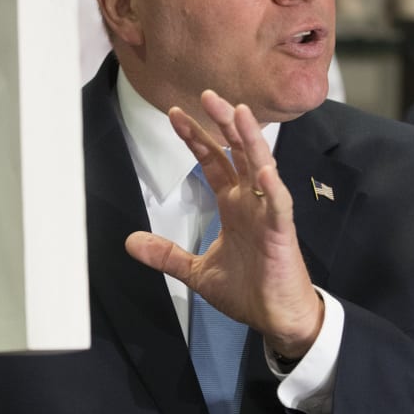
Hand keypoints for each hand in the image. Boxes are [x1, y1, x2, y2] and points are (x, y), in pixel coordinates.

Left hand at [125, 90, 323, 358]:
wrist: (277, 318)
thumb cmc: (248, 290)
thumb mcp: (197, 272)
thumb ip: (167, 254)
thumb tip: (131, 242)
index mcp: (234, 205)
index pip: (213, 162)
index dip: (195, 138)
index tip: (175, 114)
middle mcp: (251, 201)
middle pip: (237, 153)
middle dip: (222, 124)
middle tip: (207, 95)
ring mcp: (268, 213)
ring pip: (260, 167)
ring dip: (249, 139)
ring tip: (238, 112)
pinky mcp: (282, 233)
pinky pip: (278, 204)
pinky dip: (272, 186)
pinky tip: (263, 167)